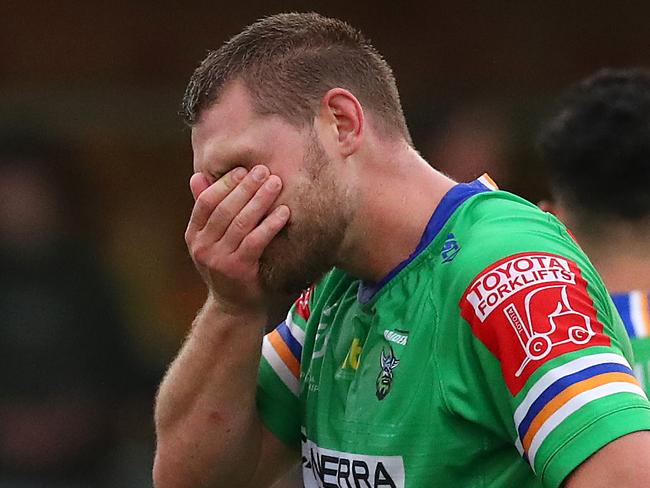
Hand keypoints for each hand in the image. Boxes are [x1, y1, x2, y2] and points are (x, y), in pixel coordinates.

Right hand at [185, 165, 289, 313]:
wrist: (234, 308)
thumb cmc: (227, 266)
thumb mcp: (211, 240)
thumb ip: (207, 210)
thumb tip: (197, 176)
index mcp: (193, 235)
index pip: (206, 201)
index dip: (225, 183)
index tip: (244, 170)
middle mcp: (202, 246)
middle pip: (224, 208)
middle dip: (246, 187)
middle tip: (264, 170)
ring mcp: (219, 259)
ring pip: (241, 222)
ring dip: (260, 200)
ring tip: (276, 184)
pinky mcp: (238, 269)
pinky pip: (256, 241)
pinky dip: (270, 224)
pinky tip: (284, 212)